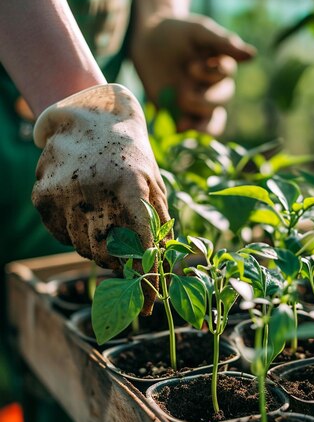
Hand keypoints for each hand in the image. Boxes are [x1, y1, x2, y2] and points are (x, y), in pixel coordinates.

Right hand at [32, 83, 169, 311]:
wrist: (90, 115)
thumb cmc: (132, 157)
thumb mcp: (154, 184)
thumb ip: (159, 226)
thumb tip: (162, 272)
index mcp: (131, 186)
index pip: (142, 247)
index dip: (147, 281)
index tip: (150, 305)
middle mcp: (95, 189)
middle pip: (108, 254)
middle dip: (120, 261)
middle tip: (125, 254)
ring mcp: (64, 192)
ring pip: (82, 248)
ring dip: (96, 246)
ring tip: (103, 220)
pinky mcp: (42, 195)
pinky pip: (60, 235)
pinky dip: (73, 232)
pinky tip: (82, 210)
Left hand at [130, 15, 254, 134]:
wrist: (148, 41)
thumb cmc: (177, 32)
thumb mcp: (198, 31)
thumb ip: (222, 42)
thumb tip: (253, 55)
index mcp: (222, 68)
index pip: (225, 78)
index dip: (210, 75)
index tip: (191, 66)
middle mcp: (215, 89)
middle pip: (219, 102)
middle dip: (202, 100)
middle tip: (182, 92)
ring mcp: (199, 105)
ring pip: (211, 123)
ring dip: (201, 127)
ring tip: (183, 125)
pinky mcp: (183, 116)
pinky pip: (191, 132)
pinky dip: (187, 135)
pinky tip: (177, 133)